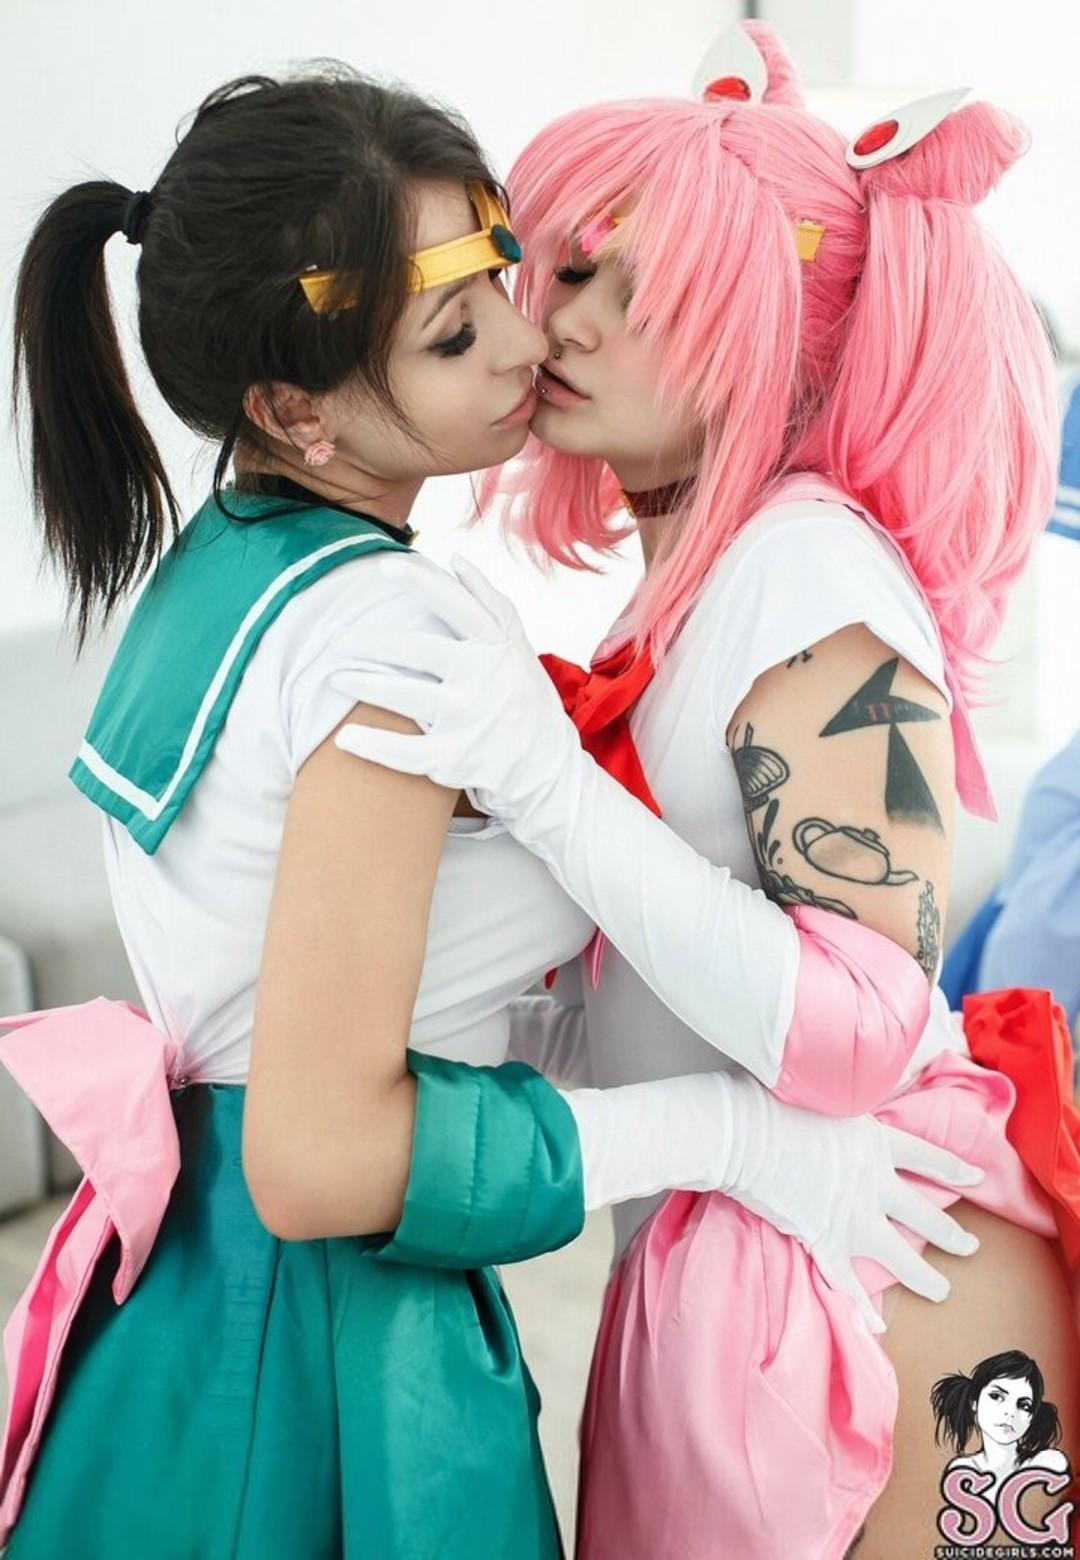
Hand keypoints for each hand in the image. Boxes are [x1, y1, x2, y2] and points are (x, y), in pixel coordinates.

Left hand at [329, 556, 577, 820]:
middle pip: (416, 649)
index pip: (455, 604)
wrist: (547, 769)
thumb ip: (490, 603)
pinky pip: (403, 752)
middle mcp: (482, 678)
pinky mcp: (454, 759)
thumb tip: (456, 559)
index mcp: (496, 646)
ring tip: (332, 677)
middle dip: (369, 641)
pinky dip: (372, 745)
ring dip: (361, 683)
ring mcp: (467, 719)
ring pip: (402, 695)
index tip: (384, 566)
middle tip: (335, 639)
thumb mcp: (519, 648)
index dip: (420, 582)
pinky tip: (343, 739)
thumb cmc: (524, 700)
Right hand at [727, 1079, 982, 1333]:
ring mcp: (850, 1216)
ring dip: (925, 1277)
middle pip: (924, 1214)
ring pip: (900, 1256)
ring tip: (942, 1290)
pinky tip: (877, 1326)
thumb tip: (838, 1091)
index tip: (975, 1178)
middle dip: (951, 1234)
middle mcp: (874, 1182)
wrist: (741, 1131)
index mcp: (875, 1140)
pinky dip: (861, 1307)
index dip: (953, 1169)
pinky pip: (847, 1281)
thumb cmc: (771, 1098)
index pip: (926, 1157)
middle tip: (970, 1246)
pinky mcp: (821, 1239)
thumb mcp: (821, 1088)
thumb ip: (840, 1100)